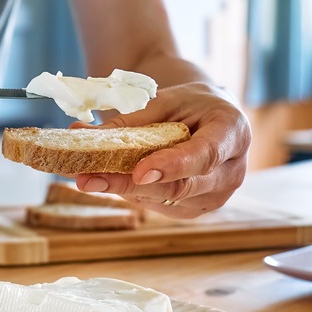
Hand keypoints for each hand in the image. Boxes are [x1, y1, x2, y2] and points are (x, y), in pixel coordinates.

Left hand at [73, 83, 250, 217]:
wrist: (209, 119)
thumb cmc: (190, 105)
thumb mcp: (165, 101)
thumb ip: (130, 120)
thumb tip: (78, 132)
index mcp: (233, 132)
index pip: (205, 155)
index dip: (172, 166)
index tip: (139, 172)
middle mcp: (232, 171)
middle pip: (180, 187)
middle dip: (129, 185)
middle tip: (87, 179)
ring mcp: (216, 196)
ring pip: (164, 201)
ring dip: (123, 191)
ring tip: (87, 178)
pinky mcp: (196, 209)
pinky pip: (160, 206)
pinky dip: (132, 194)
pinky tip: (111, 181)